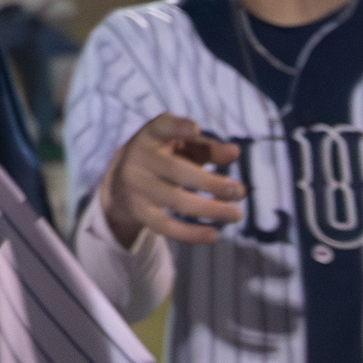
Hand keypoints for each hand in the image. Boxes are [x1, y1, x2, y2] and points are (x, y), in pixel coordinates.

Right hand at [99, 113, 246, 247]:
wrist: (122, 184)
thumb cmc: (164, 158)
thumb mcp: (182, 147)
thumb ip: (207, 147)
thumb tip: (234, 152)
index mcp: (151, 135)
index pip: (162, 126)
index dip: (178, 127)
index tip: (196, 128)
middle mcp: (139, 158)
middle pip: (176, 170)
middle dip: (211, 183)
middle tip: (241, 191)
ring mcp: (137, 186)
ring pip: (175, 200)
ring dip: (210, 209)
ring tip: (236, 215)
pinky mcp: (139, 212)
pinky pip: (166, 226)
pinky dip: (191, 233)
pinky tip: (214, 235)